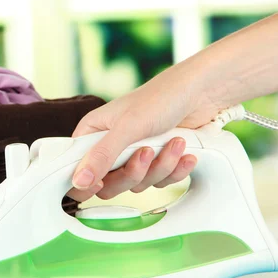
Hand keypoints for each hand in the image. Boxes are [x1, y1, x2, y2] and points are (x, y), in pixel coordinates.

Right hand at [68, 71, 225, 201]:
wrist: (202, 92)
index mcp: (93, 134)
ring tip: (174, 143)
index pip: (75, 169)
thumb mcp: (127, 127)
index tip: (100, 182)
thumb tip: (78, 180)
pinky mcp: (155, 163)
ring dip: (159, 167)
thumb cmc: (162, 97)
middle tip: (145, 154)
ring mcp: (133, 157)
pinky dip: (174, 169)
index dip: (85, 181)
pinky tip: (184, 153)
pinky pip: (158, 182)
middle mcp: (110, 147)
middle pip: (108, 185)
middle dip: (132, 173)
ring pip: (136, 184)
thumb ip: (101, 156)